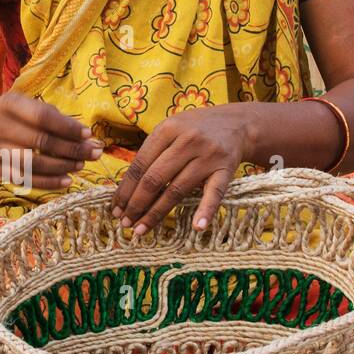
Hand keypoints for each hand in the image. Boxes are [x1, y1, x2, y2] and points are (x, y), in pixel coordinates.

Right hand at [0, 92, 102, 190]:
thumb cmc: (2, 115)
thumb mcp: (18, 105)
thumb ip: (45, 115)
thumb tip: (82, 133)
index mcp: (8, 104)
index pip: (43, 117)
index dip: (68, 127)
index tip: (88, 134)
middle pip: (40, 141)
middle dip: (72, 149)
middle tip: (95, 153)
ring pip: (32, 162)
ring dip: (61, 166)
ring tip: (81, 166)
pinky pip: (24, 179)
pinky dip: (47, 182)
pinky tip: (66, 181)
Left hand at [111, 106, 252, 236]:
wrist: (238, 124)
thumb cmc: (195, 130)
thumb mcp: (171, 129)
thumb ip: (152, 152)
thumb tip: (127, 188)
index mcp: (168, 129)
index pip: (140, 165)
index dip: (125, 190)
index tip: (115, 208)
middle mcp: (187, 141)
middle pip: (154, 179)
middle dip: (136, 204)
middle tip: (124, 223)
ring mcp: (208, 156)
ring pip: (177, 190)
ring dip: (156, 213)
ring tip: (140, 229)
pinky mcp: (226, 170)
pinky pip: (214, 193)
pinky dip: (206, 210)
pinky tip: (197, 227)